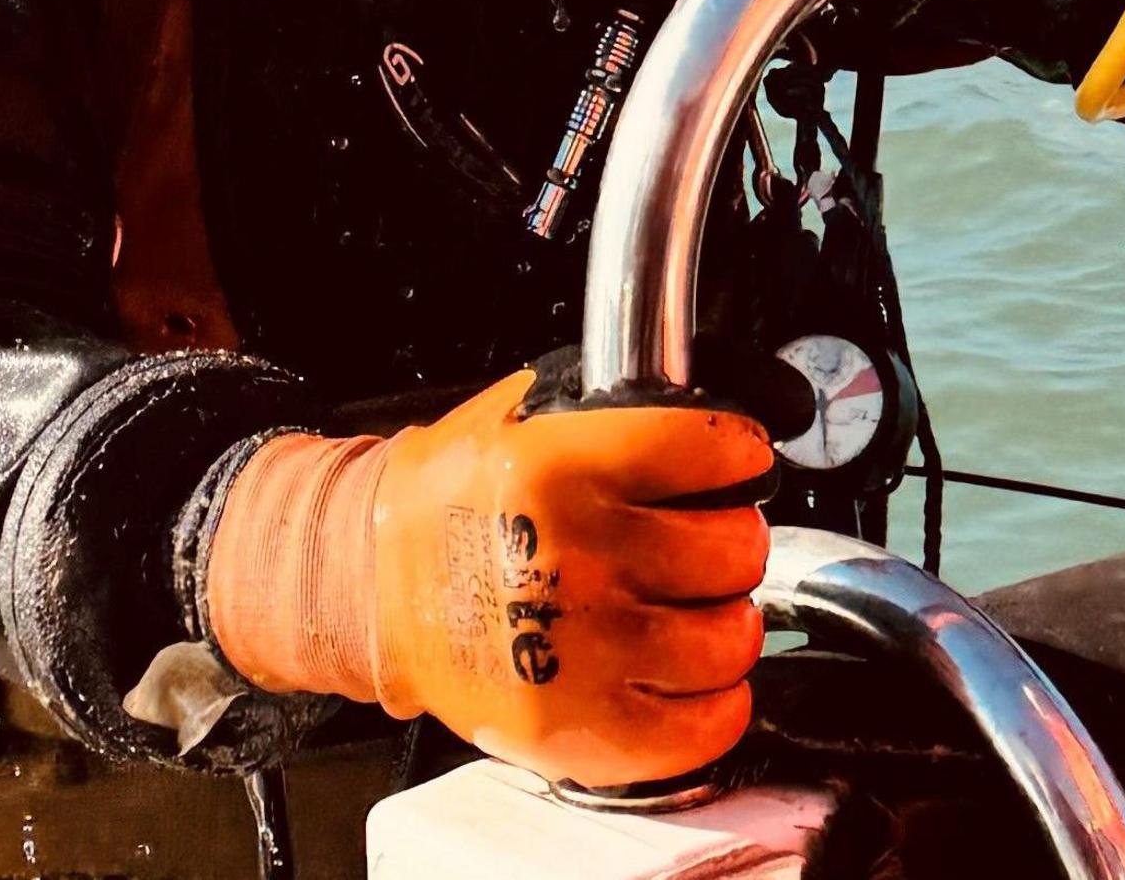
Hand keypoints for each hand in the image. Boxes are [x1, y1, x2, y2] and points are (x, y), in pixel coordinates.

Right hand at [203, 370, 771, 789]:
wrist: (370, 586)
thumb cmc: (453, 498)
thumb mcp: (529, 412)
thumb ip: (631, 403)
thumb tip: (754, 396)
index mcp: (556, 468)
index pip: (710, 452)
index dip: (737, 457)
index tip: (736, 465)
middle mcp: (567, 560)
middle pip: (735, 551)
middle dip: (729, 542)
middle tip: (701, 544)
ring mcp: (573, 653)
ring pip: (730, 639)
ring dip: (724, 623)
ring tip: (690, 611)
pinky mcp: (572, 728)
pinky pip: (703, 725)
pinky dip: (717, 703)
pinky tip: (690, 676)